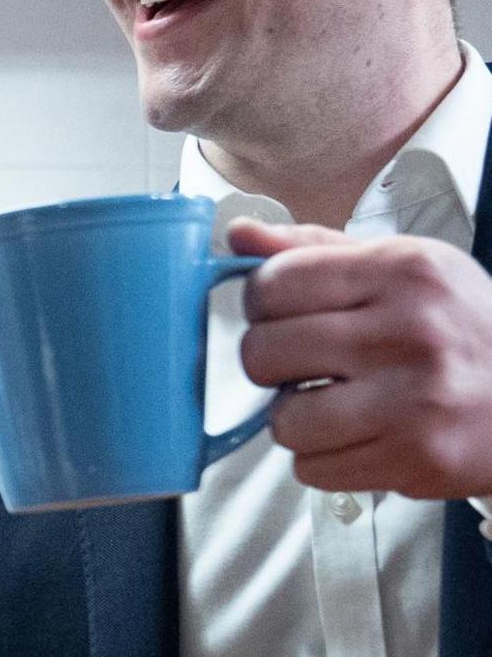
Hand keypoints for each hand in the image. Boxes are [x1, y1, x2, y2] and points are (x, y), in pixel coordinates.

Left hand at [234, 218, 491, 498]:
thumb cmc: (465, 327)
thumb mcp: (405, 267)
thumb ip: (316, 249)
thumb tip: (239, 237)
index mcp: (402, 271)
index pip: (272, 284)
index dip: (261, 304)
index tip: (281, 315)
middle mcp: (410, 333)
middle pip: (263, 353)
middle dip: (272, 363)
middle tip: (305, 365)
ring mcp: (415, 401)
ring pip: (284, 420)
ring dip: (296, 418)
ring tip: (335, 405)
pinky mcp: (418, 459)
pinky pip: (314, 469)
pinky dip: (323, 459)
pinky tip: (359, 436)